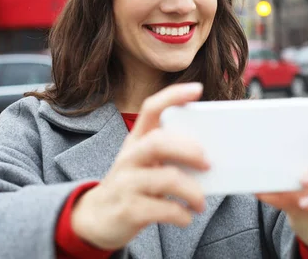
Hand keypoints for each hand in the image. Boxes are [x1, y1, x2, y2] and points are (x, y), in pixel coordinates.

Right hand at [71, 83, 209, 249]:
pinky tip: (186, 216)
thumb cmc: (131, 184)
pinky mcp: (129, 210)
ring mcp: (127, 183)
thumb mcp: (143, 162)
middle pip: (158, 142)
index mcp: (136, 139)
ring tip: (201, 201)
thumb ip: (169, 153)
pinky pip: (164, 209)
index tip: (197, 89)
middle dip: (188, 149)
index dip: (173, 96)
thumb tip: (212, 154)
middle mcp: (129, 157)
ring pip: (166, 178)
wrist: (96, 218)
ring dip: (192, 191)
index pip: (151, 108)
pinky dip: (182, 214)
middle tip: (208, 163)